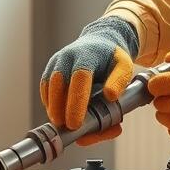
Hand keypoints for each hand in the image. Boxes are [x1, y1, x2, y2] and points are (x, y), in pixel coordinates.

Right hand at [40, 20, 136, 146]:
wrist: (99, 42)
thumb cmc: (112, 59)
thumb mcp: (124, 66)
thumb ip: (119, 81)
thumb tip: (109, 96)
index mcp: (87, 54)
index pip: (79, 77)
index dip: (76, 101)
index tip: (75, 123)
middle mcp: (68, 56)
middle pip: (57, 82)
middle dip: (59, 107)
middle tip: (65, 127)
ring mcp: (56, 62)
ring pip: (48, 86)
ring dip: (52, 107)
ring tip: (61, 124)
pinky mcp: (50, 70)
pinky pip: (45, 88)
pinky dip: (50, 103)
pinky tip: (58, 115)